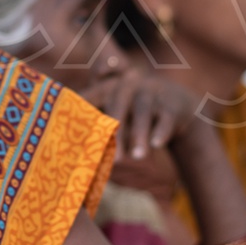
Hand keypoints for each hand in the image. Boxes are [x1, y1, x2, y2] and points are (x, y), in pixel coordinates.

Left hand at [82, 68, 203, 163]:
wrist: (176, 105)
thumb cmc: (135, 115)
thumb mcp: (117, 115)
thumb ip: (97, 129)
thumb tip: (78, 159)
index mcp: (109, 88)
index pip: (91, 97)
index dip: (80, 110)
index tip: (69, 130)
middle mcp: (129, 85)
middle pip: (118, 104)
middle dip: (114, 131)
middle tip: (112, 158)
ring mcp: (152, 92)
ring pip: (143, 112)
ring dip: (139, 134)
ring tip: (136, 158)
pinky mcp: (172, 104)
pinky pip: (166, 117)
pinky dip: (161, 131)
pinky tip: (156, 145)